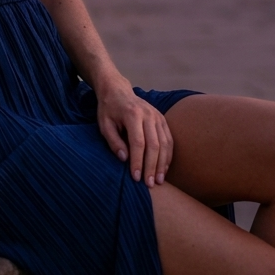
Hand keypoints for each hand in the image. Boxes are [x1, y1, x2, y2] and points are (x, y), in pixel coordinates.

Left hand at [95, 73, 173, 187]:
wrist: (118, 90)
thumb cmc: (109, 109)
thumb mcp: (104, 124)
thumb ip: (113, 141)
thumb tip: (124, 159)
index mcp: (132, 114)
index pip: (138, 142)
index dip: (138, 161)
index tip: (135, 177)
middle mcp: (148, 114)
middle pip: (154, 145)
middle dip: (152, 167)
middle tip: (149, 184)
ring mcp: (158, 116)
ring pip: (165, 143)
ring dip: (162, 164)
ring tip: (159, 181)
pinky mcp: (162, 119)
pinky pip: (169, 139)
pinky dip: (168, 156)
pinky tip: (164, 168)